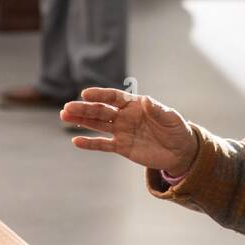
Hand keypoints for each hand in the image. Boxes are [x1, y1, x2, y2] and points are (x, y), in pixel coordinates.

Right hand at [61, 88, 199, 173]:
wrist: (180, 151)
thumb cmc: (176, 130)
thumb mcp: (171, 118)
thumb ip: (158, 110)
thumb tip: (146, 100)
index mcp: (135, 105)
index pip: (114, 97)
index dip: (100, 94)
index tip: (85, 93)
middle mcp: (125, 116)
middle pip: (101, 110)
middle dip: (84, 108)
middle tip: (67, 107)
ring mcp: (121, 131)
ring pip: (97, 125)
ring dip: (81, 121)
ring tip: (64, 116)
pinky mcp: (122, 147)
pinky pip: (103, 144)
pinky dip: (90, 143)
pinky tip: (76, 141)